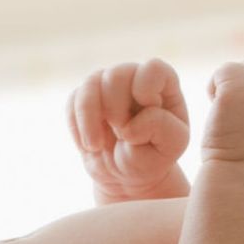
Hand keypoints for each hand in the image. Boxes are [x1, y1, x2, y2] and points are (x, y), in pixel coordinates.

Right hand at [67, 59, 190, 201]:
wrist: (126, 175)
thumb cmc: (153, 155)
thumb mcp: (171, 146)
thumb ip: (162, 127)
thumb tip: (130, 124)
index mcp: (163, 84)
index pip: (153, 69)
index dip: (144, 91)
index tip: (145, 116)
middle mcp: (134, 76)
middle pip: (116, 75)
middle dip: (115, 110)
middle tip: (122, 136)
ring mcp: (107, 84)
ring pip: (90, 84)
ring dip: (91, 119)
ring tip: (97, 146)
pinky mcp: (84, 97)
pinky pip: (73, 102)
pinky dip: (78, 127)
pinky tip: (90, 145)